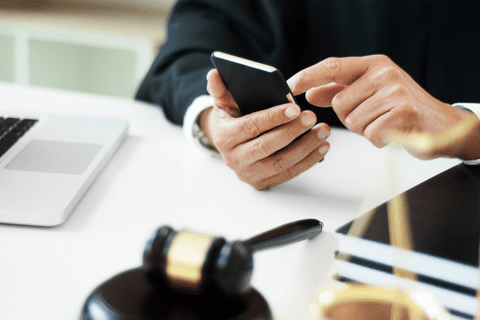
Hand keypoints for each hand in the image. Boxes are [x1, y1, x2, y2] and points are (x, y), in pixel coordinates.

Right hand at [201, 69, 330, 189]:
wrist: (230, 145)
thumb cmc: (232, 118)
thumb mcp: (223, 103)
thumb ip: (219, 88)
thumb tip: (214, 73)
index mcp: (223, 137)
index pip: (250, 126)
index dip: (272, 117)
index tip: (294, 107)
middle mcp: (234, 159)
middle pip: (265, 147)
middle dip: (291, 132)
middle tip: (311, 117)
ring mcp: (248, 174)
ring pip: (280, 163)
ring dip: (305, 147)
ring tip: (323, 130)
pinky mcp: (262, 182)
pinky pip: (288, 173)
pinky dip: (308, 161)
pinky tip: (322, 146)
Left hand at [287, 55, 479, 159]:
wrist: (441, 125)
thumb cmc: (400, 108)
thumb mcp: (370, 92)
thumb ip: (340, 90)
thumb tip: (311, 93)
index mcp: (374, 64)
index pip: (332, 67)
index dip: (307, 76)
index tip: (289, 87)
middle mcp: (384, 73)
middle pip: (339, 103)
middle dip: (350, 116)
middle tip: (373, 115)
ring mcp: (395, 92)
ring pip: (353, 121)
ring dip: (365, 129)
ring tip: (385, 122)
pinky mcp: (403, 113)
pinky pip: (370, 134)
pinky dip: (378, 139)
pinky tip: (393, 132)